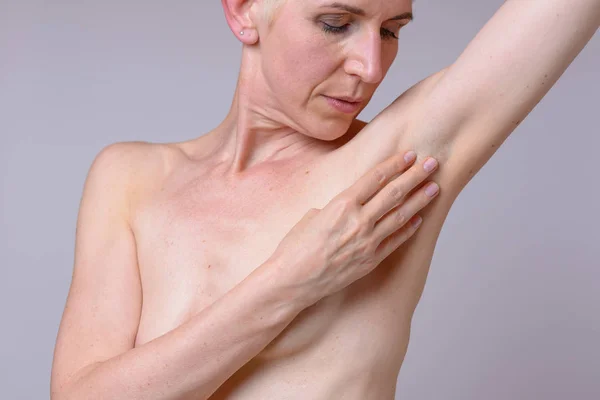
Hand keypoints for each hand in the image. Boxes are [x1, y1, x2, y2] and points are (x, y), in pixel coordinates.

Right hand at [269, 151, 439, 307]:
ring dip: (420, 199)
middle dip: (415, 176)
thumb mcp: (311, 216)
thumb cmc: (294, 247)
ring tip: (434, 187)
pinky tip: (420, 219)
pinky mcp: (370, 260)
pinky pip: (395, 240)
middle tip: (432, 163)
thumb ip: (335, 207)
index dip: (395, 164)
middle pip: (394, 192)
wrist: (293, 282)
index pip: (376, 177)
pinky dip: (409, 228)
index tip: (409, 154)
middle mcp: (358, 220)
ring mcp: (367, 241)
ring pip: (400, 215)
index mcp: (341, 204)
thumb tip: (348, 206)